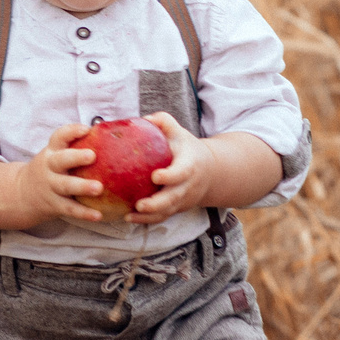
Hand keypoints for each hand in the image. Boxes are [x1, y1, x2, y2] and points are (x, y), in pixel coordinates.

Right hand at [0, 125, 108, 231]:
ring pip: (65, 186)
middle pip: (60, 160)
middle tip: (92, 156)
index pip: (59, 137)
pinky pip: (70, 209)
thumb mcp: (57, 154)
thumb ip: (77, 146)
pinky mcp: (54, 204)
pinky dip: (84, 213)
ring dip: (82, 186)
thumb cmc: (52, 169)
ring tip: (99, 188)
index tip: (86, 129)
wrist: (22, 193)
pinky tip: (98, 215)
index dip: (72, 132)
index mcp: (53, 151)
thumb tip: (114, 135)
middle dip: (76, 157)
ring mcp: (51, 186)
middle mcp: (50, 167)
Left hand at [130, 116, 286, 219]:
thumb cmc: (188, 150)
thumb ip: (164, 122)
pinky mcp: (175, 208)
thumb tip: (144, 119)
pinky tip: (128, 218)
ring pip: (167, 211)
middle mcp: (187, 186)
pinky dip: (146, 221)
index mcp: (189, 165)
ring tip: (129, 215)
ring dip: (149, 216)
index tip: (155, 176)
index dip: (170, 176)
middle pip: (173, 198)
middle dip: (157, 204)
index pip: (181, 173)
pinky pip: (162, 217)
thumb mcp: (180, 133)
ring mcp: (181, 199)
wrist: (210, 173)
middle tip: (140, 205)